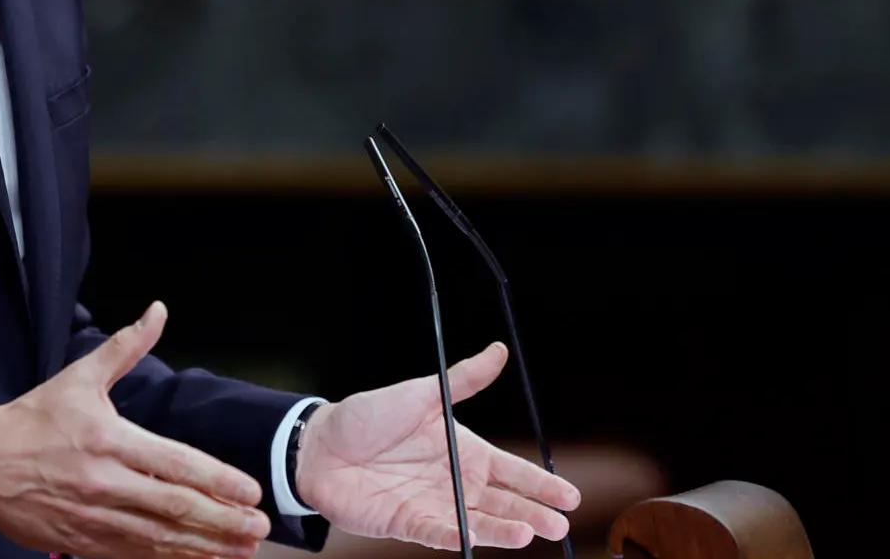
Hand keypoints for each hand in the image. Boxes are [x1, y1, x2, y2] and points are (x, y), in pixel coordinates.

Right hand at [0, 301, 272, 558]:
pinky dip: (166, 558)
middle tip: (258, 529)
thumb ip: (125, 348)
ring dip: (203, 545)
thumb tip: (157, 312)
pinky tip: (196, 558)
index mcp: (107, 440)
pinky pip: (132, 554)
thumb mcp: (79, 378)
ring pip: (157, 538)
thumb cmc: (30, 420)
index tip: (250, 492)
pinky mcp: (80, 542)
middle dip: (222, 521)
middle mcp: (103, 483)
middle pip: (174, 507)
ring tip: (240, 549)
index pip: (174, 464)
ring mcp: (92, 518)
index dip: (217, 481)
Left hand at [293, 343, 581, 550]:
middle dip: (534, 512)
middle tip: (561, 526)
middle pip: (503, 502)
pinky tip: (478, 538)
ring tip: (531, 533)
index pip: (511, 470)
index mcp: (464, 450)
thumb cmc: (368, 415)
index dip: (540, 484)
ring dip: (505, 529)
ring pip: (478, 522)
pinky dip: (458, 536)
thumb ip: (465, 379)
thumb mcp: (422, 393)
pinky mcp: (407, 523)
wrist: (320, 444)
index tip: (570, 497)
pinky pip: (438, 533)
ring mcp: (434, 504)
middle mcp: (454, 481)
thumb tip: (500, 350)